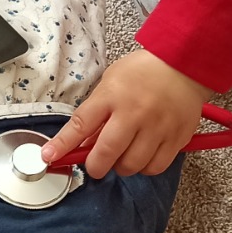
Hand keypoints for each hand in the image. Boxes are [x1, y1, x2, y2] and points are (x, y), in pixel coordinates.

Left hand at [40, 49, 211, 179]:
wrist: (183, 64)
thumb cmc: (142, 72)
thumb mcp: (110, 82)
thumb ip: (96, 113)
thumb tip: (82, 144)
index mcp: (112, 95)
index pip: (81, 124)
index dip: (62, 145)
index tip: (49, 157)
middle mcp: (134, 113)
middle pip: (106, 153)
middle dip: (94, 166)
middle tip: (94, 164)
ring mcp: (157, 127)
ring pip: (131, 165)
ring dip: (121, 166)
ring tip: (122, 155)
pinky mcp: (177, 137)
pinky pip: (155, 167)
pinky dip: (144, 168)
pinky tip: (142, 156)